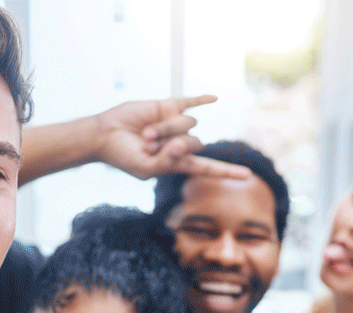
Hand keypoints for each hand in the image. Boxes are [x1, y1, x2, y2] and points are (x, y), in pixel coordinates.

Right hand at [94, 95, 251, 179]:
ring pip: (189, 124)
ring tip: (146, 133)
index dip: (227, 172)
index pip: (207, 168)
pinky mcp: (168, 106)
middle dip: (172, 144)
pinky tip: (214, 98)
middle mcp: (181, 143)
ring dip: (166, 129)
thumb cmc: (124, 156)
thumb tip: (184, 146)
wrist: (105, 135)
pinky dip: (202, 99)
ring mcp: (176, 124)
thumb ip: (166, 162)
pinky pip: (191, 101)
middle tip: (148, 145)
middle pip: (195, 143)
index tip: (247, 175)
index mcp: (178, 163)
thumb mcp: (145, 168)